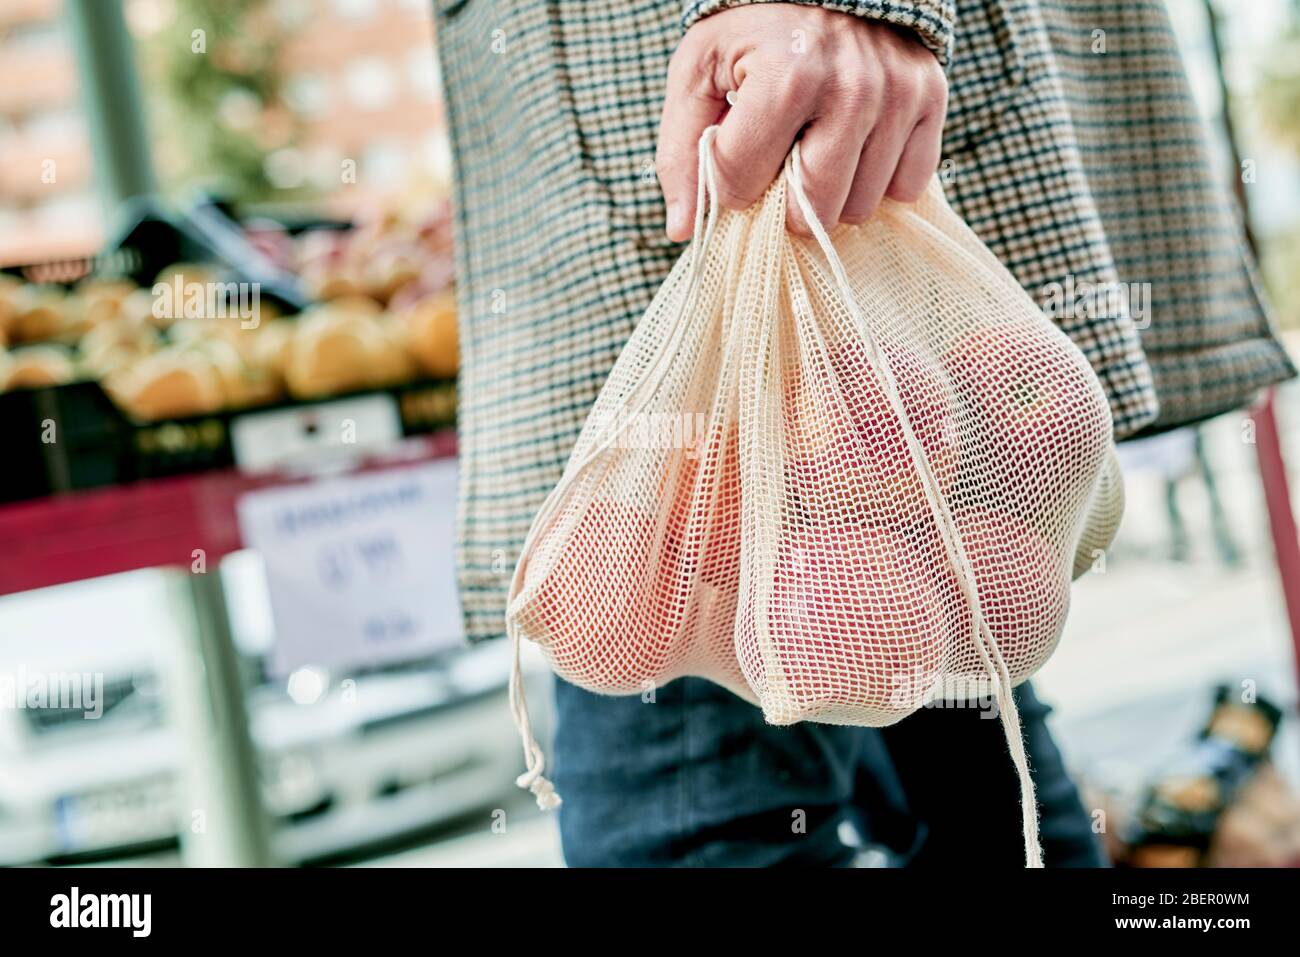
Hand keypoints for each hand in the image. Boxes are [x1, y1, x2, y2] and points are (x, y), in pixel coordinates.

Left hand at [656, 5, 947, 239]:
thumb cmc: (755, 29)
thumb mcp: (700, 70)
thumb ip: (681, 150)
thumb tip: (683, 227)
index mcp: (787, 75)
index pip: (744, 184)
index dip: (730, 184)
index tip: (733, 161)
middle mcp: (852, 87)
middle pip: (812, 213)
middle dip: (784, 204)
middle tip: (778, 167)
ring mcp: (899, 94)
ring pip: (860, 208)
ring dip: (833, 195)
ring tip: (816, 149)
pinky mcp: (931, 98)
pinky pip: (906, 187)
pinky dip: (877, 181)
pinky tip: (855, 147)